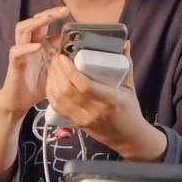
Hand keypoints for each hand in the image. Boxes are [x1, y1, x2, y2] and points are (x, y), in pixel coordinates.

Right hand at [0, 6, 68, 116]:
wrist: (19, 102)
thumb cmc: (38, 86)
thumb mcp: (56, 71)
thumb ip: (65, 60)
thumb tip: (83, 53)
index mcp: (39, 44)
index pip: (45, 23)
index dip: (55, 15)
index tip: (70, 11)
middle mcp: (29, 45)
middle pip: (34, 21)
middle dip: (48, 13)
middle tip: (64, 10)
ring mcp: (20, 52)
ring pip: (22, 29)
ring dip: (35, 23)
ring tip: (47, 18)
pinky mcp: (14, 63)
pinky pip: (16, 51)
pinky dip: (26, 47)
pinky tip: (37, 46)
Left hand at [46, 41, 166, 160]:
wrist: (128, 138)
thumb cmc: (130, 111)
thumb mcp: (130, 88)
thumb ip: (126, 65)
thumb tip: (124, 43)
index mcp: (110, 100)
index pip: (85, 86)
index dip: (70, 70)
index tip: (63, 57)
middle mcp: (94, 111)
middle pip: (67, 91)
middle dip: (57, 72)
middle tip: (55, 57)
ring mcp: (83, 119)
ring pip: (59, 99)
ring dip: (52, 81)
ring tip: (52, 66)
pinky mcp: (76, 123)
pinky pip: (58, 108)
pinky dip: (51, 93)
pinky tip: (51, 81)